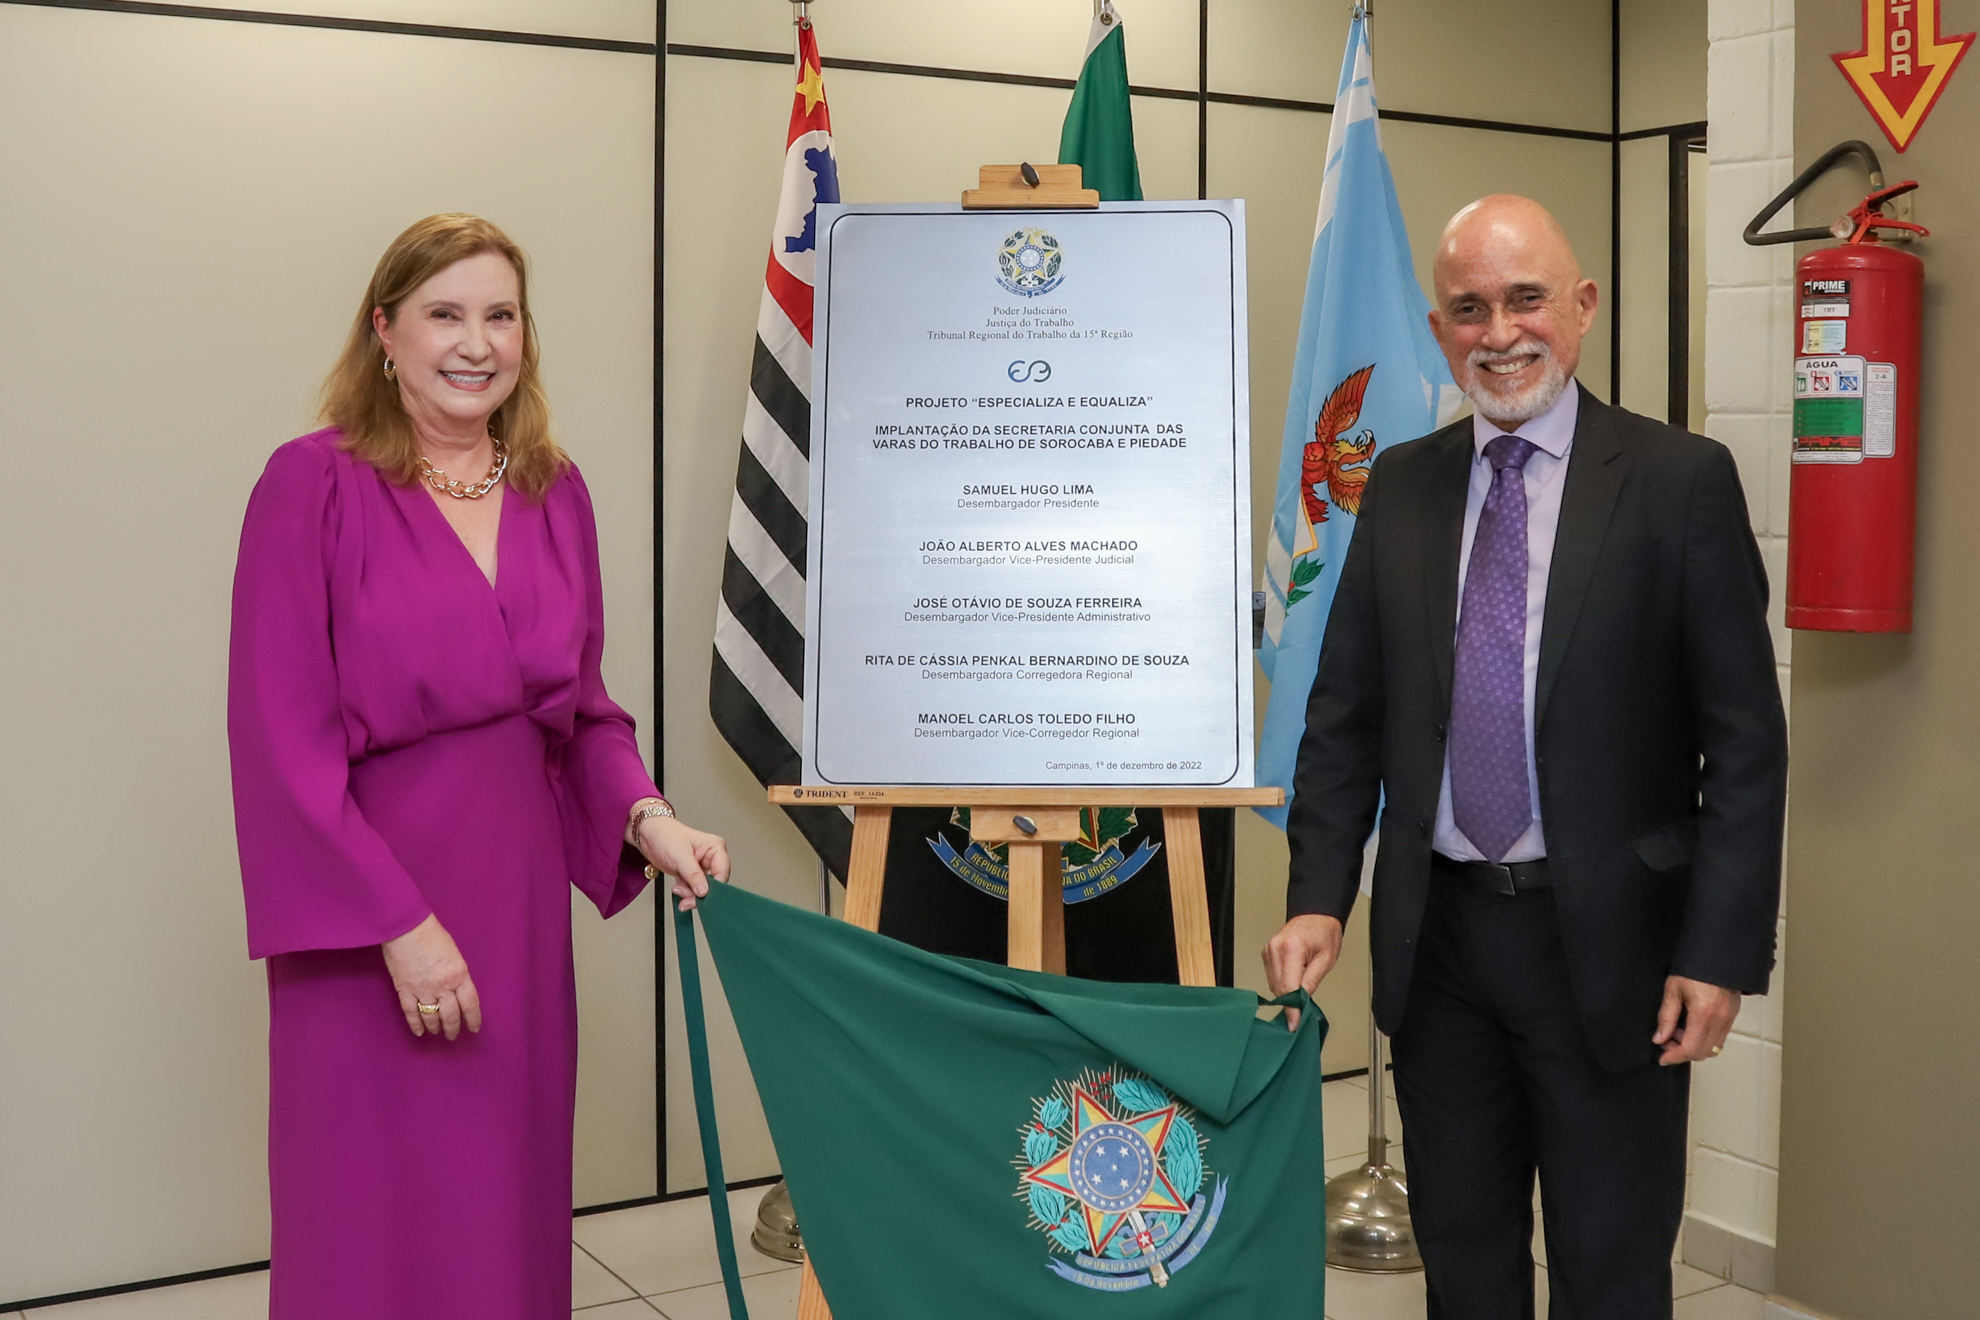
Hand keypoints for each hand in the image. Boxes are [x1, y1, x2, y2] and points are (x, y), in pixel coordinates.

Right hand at [381, 914, 481, 1040]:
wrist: (406, 929)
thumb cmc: (432, 935)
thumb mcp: (454, 954)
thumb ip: (457, 973)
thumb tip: (456, 988)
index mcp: (459, 975)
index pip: (470, 1003)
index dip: (473, 1018)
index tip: (474, 1028)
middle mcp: (443, 986)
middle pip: (451, 1014)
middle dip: (453, 1027)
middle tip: (453, 1035)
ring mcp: (423, 990)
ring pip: (432, 1016)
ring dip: (435, 1027)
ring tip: (437, 1032)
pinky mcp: (405, 990)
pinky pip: (411, 1012)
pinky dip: (415, 1024)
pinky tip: (420, 1032)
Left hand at [636, 814, 729, 909]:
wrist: (649, 836)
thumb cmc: (665, 835)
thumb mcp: (681, 856)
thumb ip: (694, 875)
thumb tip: (704, 891)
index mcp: (715, 848)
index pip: (722, 872)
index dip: (714, 886)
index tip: (702, 895)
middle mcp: (711, 858)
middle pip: (714, 884)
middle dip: (700, 893)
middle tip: (687, 898)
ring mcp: (701, 867)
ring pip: (704, 889)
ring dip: (690, 895)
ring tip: (678, 890)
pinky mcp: (692, 875)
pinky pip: (694, 890)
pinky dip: (686, 893)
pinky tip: (678, 889)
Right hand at [1263, 914, 1344, 1031]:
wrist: (1316, 915)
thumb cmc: (1324, 933)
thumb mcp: (1326, 961)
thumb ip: (1311, 984)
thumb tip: (1301, 1006)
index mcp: (1291, 948)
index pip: (1288, 987)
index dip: (1292, 1009)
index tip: (1294, 1024)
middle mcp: (1275, 949)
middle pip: (1278, 988)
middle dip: (1291, 1002)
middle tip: (1304, 1010)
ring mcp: (1268, 950)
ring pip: (1273, 985)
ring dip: (1287, 992)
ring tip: (1303, 984)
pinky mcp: (1266, 953)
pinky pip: (1272, 977)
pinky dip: (1283, 983)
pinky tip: (1294, 977)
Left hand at [1653, 975, 1740, 1064]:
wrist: (1718, 954)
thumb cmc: (1694, 967)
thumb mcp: (1673, 990)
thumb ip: (1666, 1017)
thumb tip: (1659, 1038)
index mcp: (1703, 1015)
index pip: (1690, 1049)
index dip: (1674, 1057)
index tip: (1662, 1059)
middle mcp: (1719, 1021)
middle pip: (1702, 1053)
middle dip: (1682, 1052)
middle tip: (1667, 1040)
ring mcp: (1729, 1019)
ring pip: (1712, 1048)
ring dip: (1694, 1046)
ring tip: (1678, 1030)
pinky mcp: (1733, 1016)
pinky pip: (1719, 1038)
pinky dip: (1704, 1039)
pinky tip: (1691, 1025)